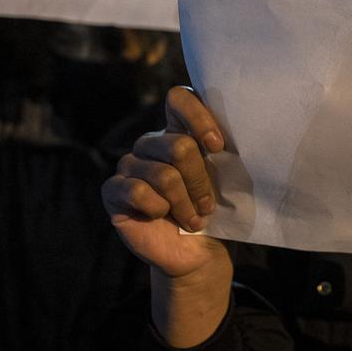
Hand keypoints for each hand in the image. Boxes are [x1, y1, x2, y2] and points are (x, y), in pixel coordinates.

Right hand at [101, 86, 231, 346]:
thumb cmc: (214, 210)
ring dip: (184, 203)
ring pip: (163, 174)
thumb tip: (238, 135)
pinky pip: (136, 191)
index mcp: (179, 131)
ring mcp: (129, 165)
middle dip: (200, 181)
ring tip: (192, 218)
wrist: (197, 251)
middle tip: (207, 204)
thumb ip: (223, 152)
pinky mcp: (113, 190)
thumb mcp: (225, 179)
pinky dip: (158, 209)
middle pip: (178, 146)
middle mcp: (152, 143)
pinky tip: (162, 217)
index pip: (178, 99)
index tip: (218, 147)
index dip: (198, 116)